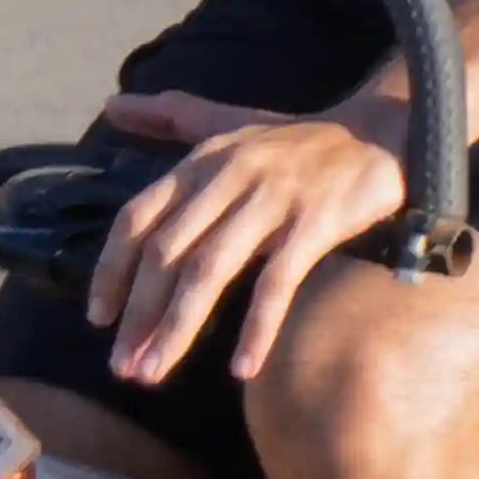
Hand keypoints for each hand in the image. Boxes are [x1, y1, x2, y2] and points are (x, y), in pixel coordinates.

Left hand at [90, 88, 420, 386]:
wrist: (380, 134)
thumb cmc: (297, 141)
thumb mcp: (228, 124)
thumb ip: (169, 117)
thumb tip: (111, 106)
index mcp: (201, 160)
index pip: (137, 217)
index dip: (111, 270)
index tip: (98, 319)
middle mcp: (228, 177)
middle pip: (166, 254)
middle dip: (139, 314)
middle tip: (124, 366)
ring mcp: (270, 200)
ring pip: (209, 272)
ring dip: (177, 328)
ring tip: (156, 372)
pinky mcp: (313, 224)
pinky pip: (276, 283)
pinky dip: (257, 328)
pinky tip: (242, 370)